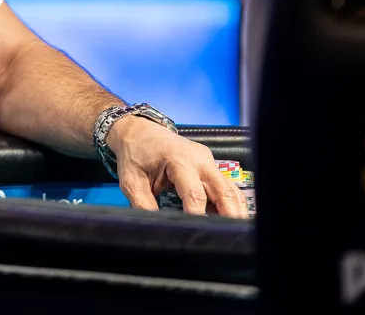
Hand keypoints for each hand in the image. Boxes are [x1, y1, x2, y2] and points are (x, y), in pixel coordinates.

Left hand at [109, 117, 249, 217]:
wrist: (138, 132)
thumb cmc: (134, 154)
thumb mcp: (131, 181)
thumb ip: (144, 204)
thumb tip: (155, 226)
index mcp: (178, 160)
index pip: (195, 194)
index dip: (198, 215)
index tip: (197, 231)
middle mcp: (199, 159)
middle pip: (222, 191)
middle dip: (229, 214)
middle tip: (230, 234)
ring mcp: (207, 160)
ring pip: (228, 189)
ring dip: (233, 210)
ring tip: (233, 229)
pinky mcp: (209, 165)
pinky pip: (224, 186)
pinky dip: (228, 202)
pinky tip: (226, 218)